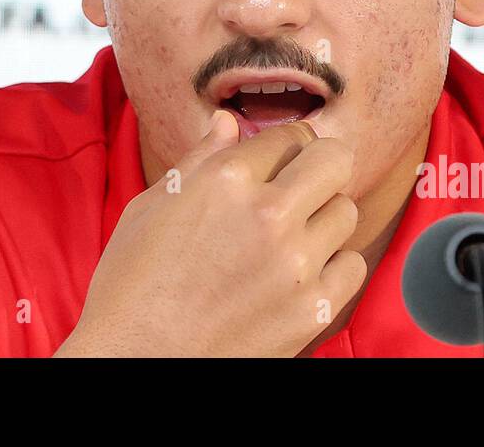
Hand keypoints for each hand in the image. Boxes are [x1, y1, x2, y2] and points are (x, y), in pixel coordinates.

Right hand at [54, 109, 365, 356]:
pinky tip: (298, 272)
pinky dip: (332, 266)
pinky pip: (352, 266)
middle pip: (333, 160)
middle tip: (298, 185)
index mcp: (225, 181)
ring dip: (323, 217)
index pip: (290, 134)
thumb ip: (199, 159)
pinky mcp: (312, 310)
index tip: (278, 160)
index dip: (284, 144)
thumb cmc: (131, 285)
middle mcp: (268, 215)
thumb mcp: (151, 207)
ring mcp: (295, 264)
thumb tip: (228, 122)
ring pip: (346, 211)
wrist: (135, 362)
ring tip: (291, 235)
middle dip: (318, 165)